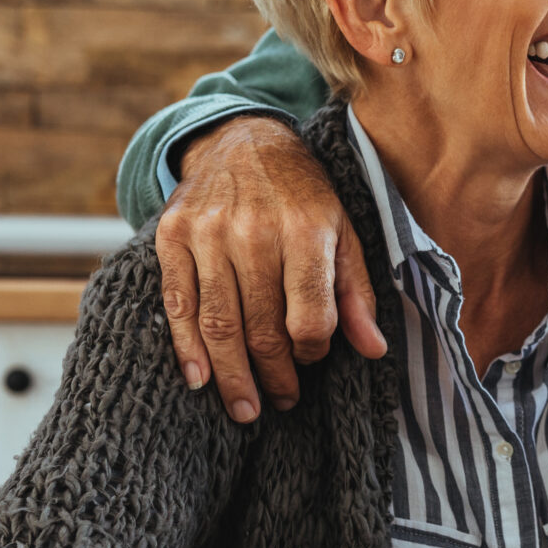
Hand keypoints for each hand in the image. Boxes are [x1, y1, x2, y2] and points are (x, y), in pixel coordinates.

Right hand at [154, 114, 387, 419]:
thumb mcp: (343, 233)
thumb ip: (356, 292)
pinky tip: (199, 379)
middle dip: (274, 375)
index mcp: (306, 230)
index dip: (313, 350)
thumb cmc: (302, 196)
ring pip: (218, 324)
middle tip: (282, 401)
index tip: (313, 360)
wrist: (243, 140)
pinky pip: (178, 304)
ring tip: (246, 407)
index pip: (309, 314)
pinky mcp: (173, 235)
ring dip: (232, 376)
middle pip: (262, 327)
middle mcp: (254, 231)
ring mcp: (208, 233)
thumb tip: (374, 349)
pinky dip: (187, 348)